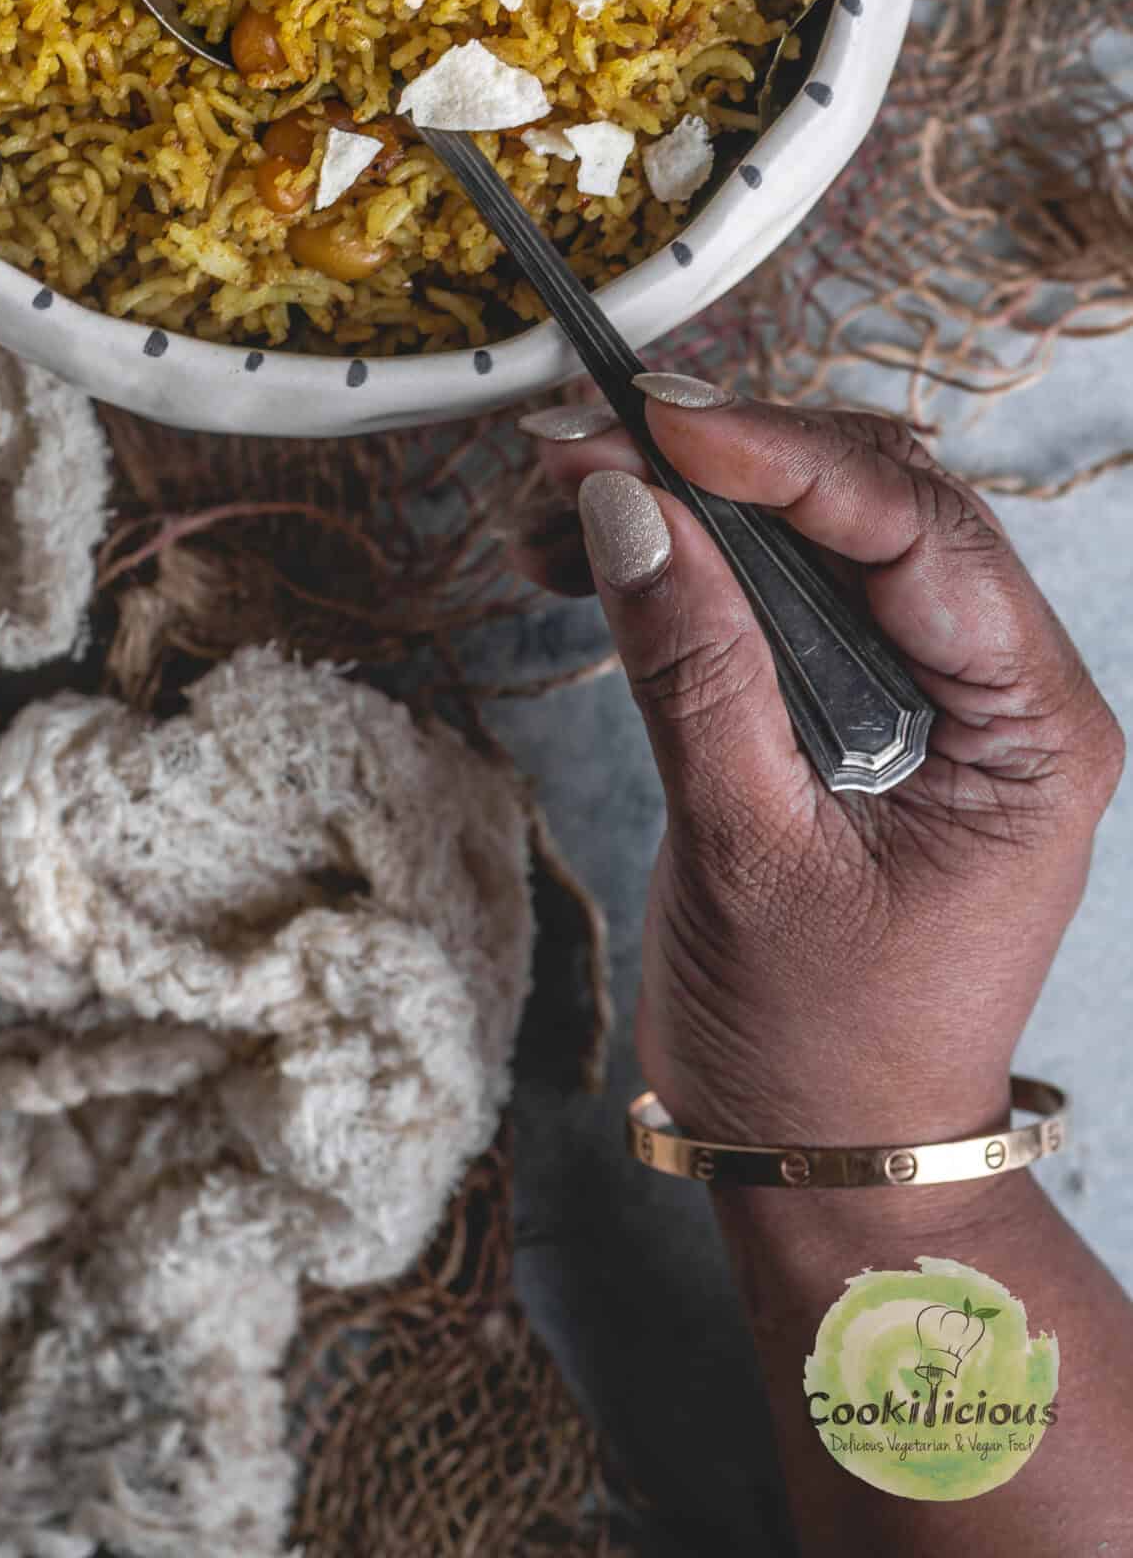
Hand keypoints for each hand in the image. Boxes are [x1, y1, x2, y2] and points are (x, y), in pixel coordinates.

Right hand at [518, 382, 1123, 1147]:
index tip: (655, 423)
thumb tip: (628, 507)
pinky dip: (685, 563)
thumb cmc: (819, 1046)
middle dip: (716, 464)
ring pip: (815, 534)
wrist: (827, 1163)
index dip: (783, 453)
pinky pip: (780, 593)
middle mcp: (1003, 688)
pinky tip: (589, 560)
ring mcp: (936, 693)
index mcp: (1033, 726)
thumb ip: (694, 669)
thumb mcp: (747, 853)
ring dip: (685, 504)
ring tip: (554, 507)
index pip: (920, 529)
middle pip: (870, 505)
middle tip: (571, 456)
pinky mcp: (865, 707)